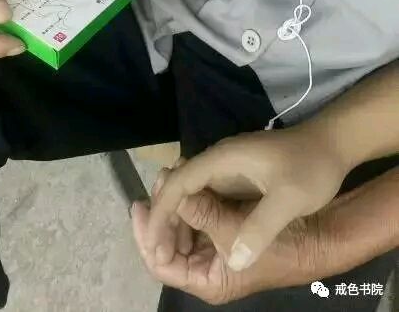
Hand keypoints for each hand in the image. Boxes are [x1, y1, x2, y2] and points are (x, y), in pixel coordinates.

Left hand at [132, 185, 322, 303]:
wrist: (316, 236)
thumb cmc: (275, 244)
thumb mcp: (232, 229)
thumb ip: (199, 212)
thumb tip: (167, 191)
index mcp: (204, 279)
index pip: (161, 264)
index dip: (147, 236)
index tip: (138, 207)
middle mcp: (205, 267)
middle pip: (169, 243)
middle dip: (161, 213)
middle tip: (155, 183)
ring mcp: (215, 249)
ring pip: (183, 226)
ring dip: (176, 203)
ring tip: (168, 176)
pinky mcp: (224, 230)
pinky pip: (199, 215)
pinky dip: (192, 198)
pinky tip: (187, 178)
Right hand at [143, 127, 346, 272]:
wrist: (333, 143)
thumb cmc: (312, 166)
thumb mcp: (290, 199)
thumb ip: (260, 228)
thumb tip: (233, 262)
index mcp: (222, 159)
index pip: (178, 184)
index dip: (162, 215)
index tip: (153, 245)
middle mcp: (217, 161)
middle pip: (177, 187)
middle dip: (163, 220)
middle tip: (156, 254)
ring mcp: (226, 169)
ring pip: (189, 193)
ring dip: (177, 220)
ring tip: (169, 251)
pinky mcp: (235, 177)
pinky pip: (205, 197)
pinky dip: (193, 216)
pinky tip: (194, 237)